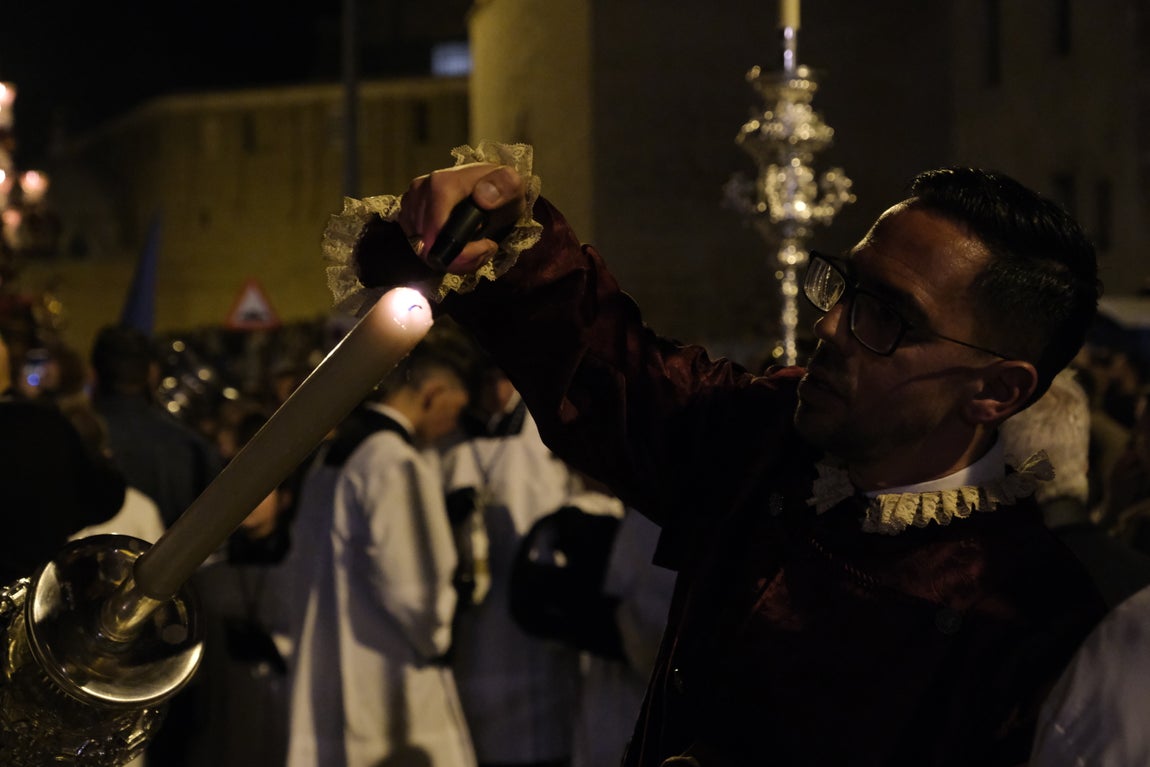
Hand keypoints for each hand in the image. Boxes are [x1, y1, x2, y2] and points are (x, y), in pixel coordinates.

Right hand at [398, 163, 526, 272]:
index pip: (437, 233)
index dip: (461, 252)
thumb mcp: (512, 186)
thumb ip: (503, 187)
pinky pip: (418, 248)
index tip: (487, 246)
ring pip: (423, 251)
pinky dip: (441, 255)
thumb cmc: (500, 189)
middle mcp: (419, 191)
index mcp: (441, 183)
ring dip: (453, 258)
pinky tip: (459, 245)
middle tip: (484, 248)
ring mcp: (410, 204)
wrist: (490, 188)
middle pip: (428, 246)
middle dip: (460, 257)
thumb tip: (482, 197)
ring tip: (475, 245)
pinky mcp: (407, 217)